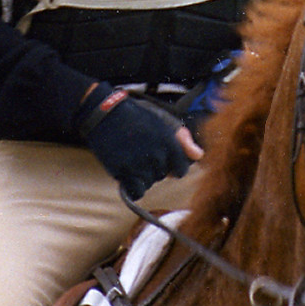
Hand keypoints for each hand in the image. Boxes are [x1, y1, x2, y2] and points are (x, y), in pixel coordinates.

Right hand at [75, 84, 201, 199]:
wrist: (105, 114)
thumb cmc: (136, 117)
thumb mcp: (163, 121)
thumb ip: (183, 140)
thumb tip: (199, 155)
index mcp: (169, 142)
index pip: (182, 169)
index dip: (173, 165)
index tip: (163, 156)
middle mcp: (157, 155)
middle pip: (164, 175)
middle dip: (156, 166)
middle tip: (143, 149)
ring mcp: (140, 165)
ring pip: (150, 182)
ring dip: (144, 175)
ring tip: (133, 156)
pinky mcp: (123, 173)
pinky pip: (137, 191)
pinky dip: (134, 186)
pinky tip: (128, 171)